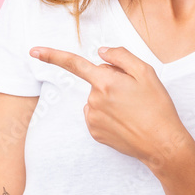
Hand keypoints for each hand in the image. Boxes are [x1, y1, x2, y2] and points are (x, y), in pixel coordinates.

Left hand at [29, 45, 191, 169]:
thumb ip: (121, 56)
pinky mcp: (94, 132)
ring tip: (132, 110)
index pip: (74, 64)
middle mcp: (94, 99)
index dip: (52, 56)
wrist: (161, 143)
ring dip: (110, 99)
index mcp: (106, 82)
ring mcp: (92, 117)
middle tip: (135, 94)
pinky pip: (96, 115)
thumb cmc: (157, 107)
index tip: (33, 51)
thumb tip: (101, 52)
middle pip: (97, 80)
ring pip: (97, 98)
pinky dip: (108, 115)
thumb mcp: (146, 72)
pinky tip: (124, 121)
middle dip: (111, 81)